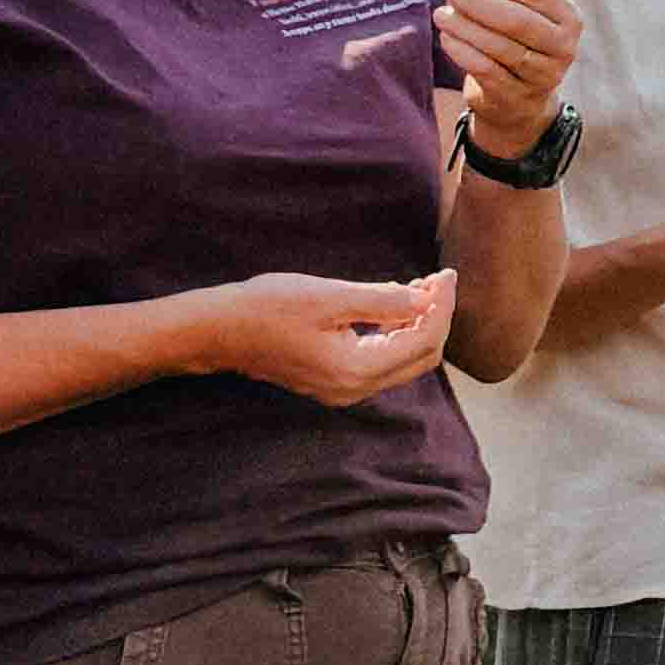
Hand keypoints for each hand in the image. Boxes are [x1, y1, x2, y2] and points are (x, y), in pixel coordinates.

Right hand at [193, 269, 460, 406]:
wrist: (218, 331)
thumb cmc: (267, 308)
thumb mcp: (330, 296)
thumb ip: (383, 301)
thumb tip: (427, 300)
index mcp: (357, 370)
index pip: (423, 340)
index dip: (442, 306)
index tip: (446, 274)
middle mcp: (355, 389)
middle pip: (420, 357)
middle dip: (436, 317)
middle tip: (438, 280)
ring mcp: (343, 390)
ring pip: (402, 360)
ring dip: (417, 324)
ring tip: (421, 286)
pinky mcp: (333, 381)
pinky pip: (380, 360)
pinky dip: (395, 333)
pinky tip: (393, 304)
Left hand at [432, 0, 582, 165]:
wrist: (518, 99)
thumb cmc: (514, 41)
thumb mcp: (513, 11)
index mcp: (568, 17)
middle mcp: (564, 47)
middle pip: (518, 19)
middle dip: (479, 3)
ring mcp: (543, 76)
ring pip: (500, 46)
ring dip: (465, 27)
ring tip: (442, 14)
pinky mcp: (517, 97)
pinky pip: (486, 70)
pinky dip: (462, 51)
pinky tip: (447, 38)